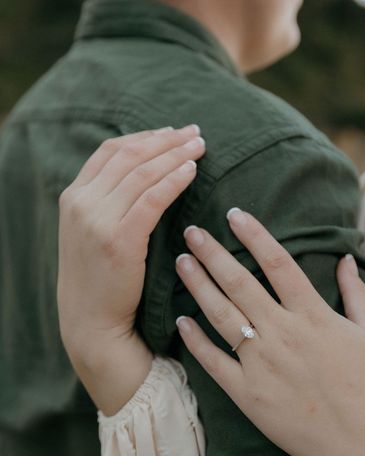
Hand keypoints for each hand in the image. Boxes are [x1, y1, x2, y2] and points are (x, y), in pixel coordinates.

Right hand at [58, 125, 204, 413]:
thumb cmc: (100, 279)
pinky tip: (192, 172)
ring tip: (200, 146)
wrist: (91, 322)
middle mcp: (81, 202)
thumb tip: (145, 175)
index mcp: (73, 196)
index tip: (172, 132)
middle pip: (129, 155)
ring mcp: (96, 220)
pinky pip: (152, 198)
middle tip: (196, 132)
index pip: (110, 151)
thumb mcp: (93, 233)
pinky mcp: (118, 239)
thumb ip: (109, 202)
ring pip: (142, 173)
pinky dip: (173, 180)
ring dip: (175, 155)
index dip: (145, 137)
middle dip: (166, 140)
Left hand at [175, 209, 364, 455]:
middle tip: (192, 231)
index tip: (233, 213)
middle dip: (213, 253)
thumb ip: (355, 292)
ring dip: (198, 286)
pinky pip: (214, 362)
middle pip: (239, 283)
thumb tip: (344, 258)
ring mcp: (261, 363)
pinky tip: (181, 321)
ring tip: (181, 262)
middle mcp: (281, 332)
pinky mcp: (248, 394)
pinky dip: (196, 341)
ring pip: (221, 316)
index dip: (254, 234)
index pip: (277, 262)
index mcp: (312, 314)